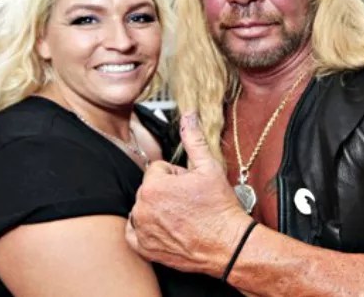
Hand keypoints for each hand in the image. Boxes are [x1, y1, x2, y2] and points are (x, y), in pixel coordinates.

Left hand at [126, 112, 252, 275]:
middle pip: (150, 188)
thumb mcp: (209, 168)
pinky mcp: (143, 248)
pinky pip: (135, 232)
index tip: (190, 187)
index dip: (176, 176)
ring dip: (158, 210)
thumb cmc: (220, 209)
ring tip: (182, 217)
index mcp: (154, 186)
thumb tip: (189, 116)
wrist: (228, 245)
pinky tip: (168, 229)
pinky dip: (148, 230)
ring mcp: (141, 230)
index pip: (158, 169)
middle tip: (189, 202)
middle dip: (167, 192)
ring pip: (144, 208)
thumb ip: (194, 139)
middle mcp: (142, 208)